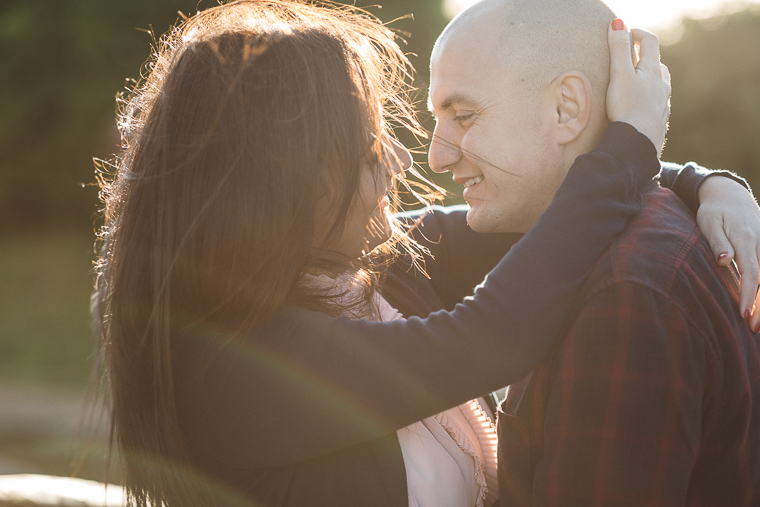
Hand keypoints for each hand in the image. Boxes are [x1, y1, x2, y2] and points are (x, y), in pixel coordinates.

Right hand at [606, 20, 670, 154]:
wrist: (638, 142)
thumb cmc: (627, 107)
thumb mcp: (620, 74)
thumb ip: (619, 48)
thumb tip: (618, 22)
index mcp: (652, 71)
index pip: (649, 42)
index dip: (637, 33)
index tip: (625, 32)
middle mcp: (662, 85)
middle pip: (657, 64)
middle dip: (644, 57)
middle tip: (628, 58)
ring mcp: (662, 104)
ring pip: (660, 85)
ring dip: (650, 79)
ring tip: (636, 82)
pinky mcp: (658, 122)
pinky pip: (657, 105)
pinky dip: (649, 100)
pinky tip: (641, 108)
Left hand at [697, 175, 759, 328]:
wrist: (730, 195)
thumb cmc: (714, 211)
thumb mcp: (709, 222)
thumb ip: (717, 242)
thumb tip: (723, 262)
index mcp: (747, 239)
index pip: (752, 272)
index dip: (750, 294)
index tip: (745, 314)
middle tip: (754, 329)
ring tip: (758, 327)